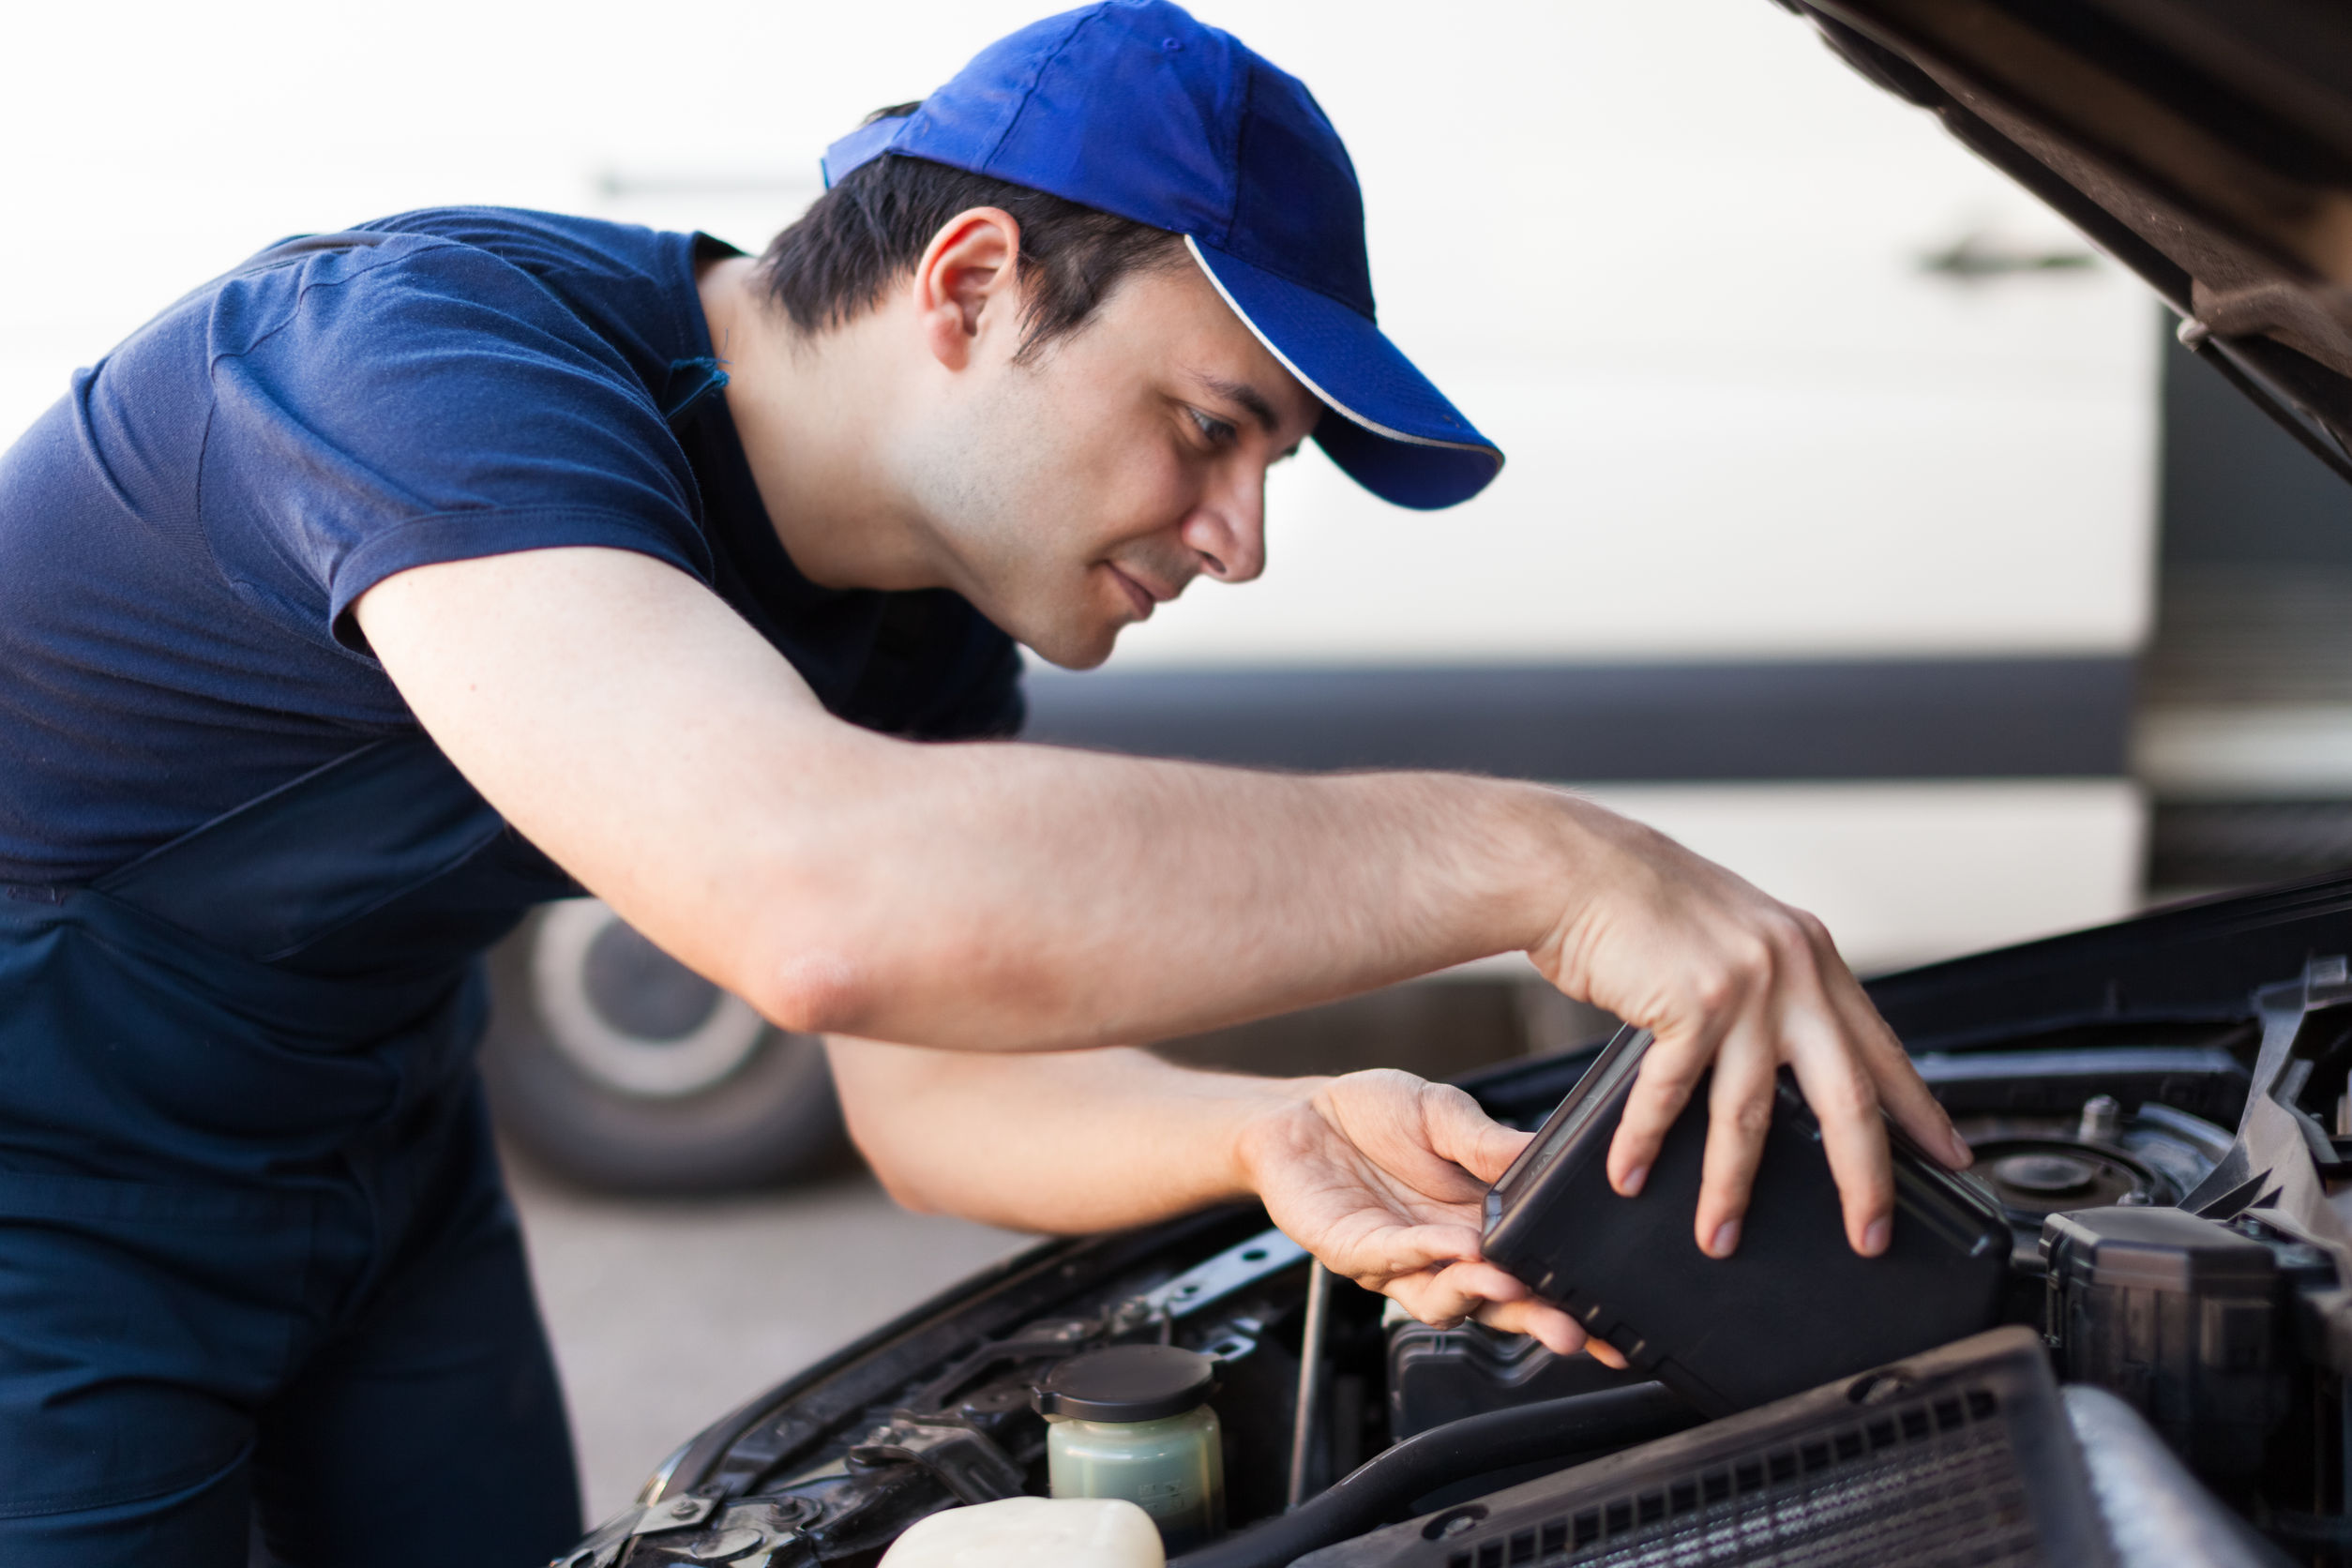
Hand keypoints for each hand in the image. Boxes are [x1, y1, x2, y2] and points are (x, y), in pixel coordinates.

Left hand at [1234, 1069, 1622, 1364]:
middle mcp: (1444, 1253)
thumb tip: (1547, 1157)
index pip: (1531, 1271)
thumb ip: (1489, 1143)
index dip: (1569, 1299)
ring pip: (1444, 1299)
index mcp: (1478, 1222)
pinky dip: (1425, 1253)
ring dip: (1478, 1293)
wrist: (1299, 1114)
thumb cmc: (1373, 1117)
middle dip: (1534, 1319)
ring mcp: (1398, 1261)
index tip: (1614, 1324)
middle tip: (1571, 1330)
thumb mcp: (1444, 1114)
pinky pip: (1393, 1258)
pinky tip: (1453, 1244)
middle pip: (1497, 1304)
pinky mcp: (1351, 1250)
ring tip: (1507, 1282)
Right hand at [1532, 802, 1971, 1259]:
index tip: (1950, 1157)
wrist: (1578, 865)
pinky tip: (1631, 1173)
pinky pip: (1670, 1096)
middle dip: (1865, 1180)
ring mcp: (1745, 988)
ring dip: (1730, 1189)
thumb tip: (1790, 1064)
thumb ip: (1775, 990)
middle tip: (1871, 1234)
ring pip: (1751, 1116)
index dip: (1920, 1112)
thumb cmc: (1643, 901)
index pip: (1884, 1050)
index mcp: (1812, 955)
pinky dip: (1645, 1142)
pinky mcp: (1690, 1003)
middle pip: (1849, 1100)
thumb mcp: (1738, 936)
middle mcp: (1792, 970)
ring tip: (1720, 1236)